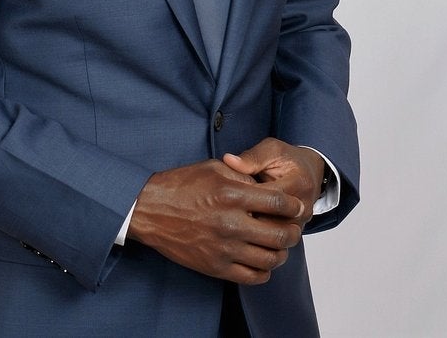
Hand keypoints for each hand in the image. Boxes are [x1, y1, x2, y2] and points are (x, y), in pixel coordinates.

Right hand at [127, 159, 303, 284]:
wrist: (150, 210)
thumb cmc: (181, 185)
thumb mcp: (213, 168)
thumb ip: (243, 176)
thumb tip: (265, 188)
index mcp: (231, 194)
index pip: (278, 203)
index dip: (293, 206)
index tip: (296, 206)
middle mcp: (231, 223)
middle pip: (280, 235)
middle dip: (293, 232)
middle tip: (292, 228)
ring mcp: (224, 248)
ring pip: (270, 259)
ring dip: (281, 252)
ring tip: (279, 245)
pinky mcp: (216, 267)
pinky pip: (253, 277)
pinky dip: (264, 270)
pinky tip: (262, 259)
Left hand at [223, 138, 325, 225]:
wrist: (310, 172)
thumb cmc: (288, 159)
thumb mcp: (271, 150)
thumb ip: (252, 157)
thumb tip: (228, 160)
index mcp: (299, 182)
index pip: (269, 196)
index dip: (245, 195)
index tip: (226, 193)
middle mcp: (304, 206)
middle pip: (271, 220)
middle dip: (247, 216)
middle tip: (226, 212)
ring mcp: (301, 222)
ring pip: (272, 235)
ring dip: (252, 229)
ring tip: (232, 221)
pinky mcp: (295, 231)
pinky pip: (276, 240)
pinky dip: (259, 235)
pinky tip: (242, 229)